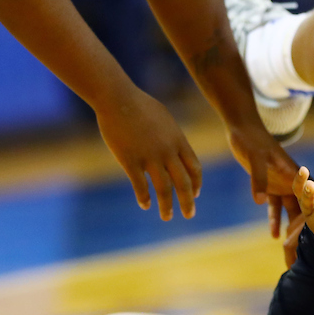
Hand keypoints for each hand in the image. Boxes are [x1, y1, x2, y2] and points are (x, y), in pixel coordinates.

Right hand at [96, 91, 201, 220]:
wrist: (117, 98)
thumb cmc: (139, 105)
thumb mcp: (165, 119)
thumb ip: (173, 136)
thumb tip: (178, 147)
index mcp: (178, 141)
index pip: (194, 168)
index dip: (196, 184)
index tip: (195, 194)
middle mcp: (167, 151)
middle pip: (183, 183)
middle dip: (188, 201)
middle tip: (189, 215)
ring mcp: (149, 157)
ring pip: (164, 189)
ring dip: (167, 206)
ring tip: (167, 217)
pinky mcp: (130, 160)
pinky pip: (140, 185)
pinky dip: (144, 197)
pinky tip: (145, 204)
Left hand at [228, 126, 301, 237]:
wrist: (242, 128)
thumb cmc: (251, 139)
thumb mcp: (255, 158)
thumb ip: (258, 179)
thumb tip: (260, 201)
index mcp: (294, 174)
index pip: (313, 195)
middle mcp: (292, 181)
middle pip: (304, 206)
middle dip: (307, 225)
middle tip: (310, 245)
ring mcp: (281, 184)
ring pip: (289, 209)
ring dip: (290, 225)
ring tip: (290, 246)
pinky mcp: (269, 185)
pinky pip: (274, 206)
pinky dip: (274, 219)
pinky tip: (274, 235)